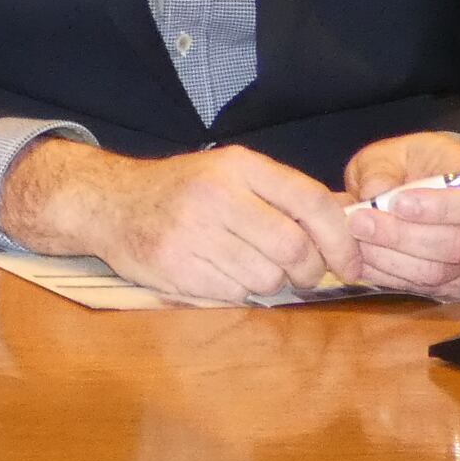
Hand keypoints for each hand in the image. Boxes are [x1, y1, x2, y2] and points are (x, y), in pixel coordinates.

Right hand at [1, 136, 359, 304]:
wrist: (108, 202)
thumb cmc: (182, 191)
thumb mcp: (229, 174)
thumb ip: (282, 196)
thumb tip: (348, 234)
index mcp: (238, 166)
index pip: (313, 203)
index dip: (342, 240)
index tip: (350, 264)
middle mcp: (216, 195)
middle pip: (294, 249)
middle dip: (309, 271)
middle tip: (301, 274)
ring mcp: (194, 232)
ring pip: (267, 278)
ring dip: (270, 282)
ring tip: (248, 266)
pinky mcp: (177, 266)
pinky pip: (234, 294)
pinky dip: (236, 291)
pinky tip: (218, 272)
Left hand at [341, 131, 459, 294]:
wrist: (414, 185)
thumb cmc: (406, 164)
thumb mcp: (389, 153)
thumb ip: (381, 169)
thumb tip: (373, 193)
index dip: (439, 207)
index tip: (397, 203)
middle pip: (455, 244)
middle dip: (401, 236)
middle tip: (359, 222)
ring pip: (437, 272)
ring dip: (390, 258)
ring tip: (356, 237)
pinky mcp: (450, 282)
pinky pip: (422, 287)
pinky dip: (387, 275)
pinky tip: (360, 257)